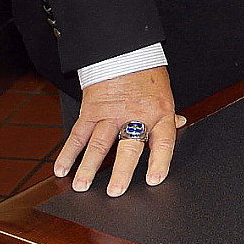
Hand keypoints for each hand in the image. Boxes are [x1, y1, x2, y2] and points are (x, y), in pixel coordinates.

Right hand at [54, 67, 185, 195]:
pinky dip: (68, 152)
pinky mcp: (91, 109)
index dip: (160, 161)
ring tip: (82, 185)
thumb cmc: (147, 75)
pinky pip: (79, 133)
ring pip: (99, 142)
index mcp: (159, 112)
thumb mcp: (164, 93)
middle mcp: (135, 115)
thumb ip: (168, 114)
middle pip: (128, 145)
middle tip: (115, 191)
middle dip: (121, 170)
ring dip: (89, 165)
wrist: (126, 51)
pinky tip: (62, 168)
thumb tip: (181, 124)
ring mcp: (111, 113)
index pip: (163, 140)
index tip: (154, 180)